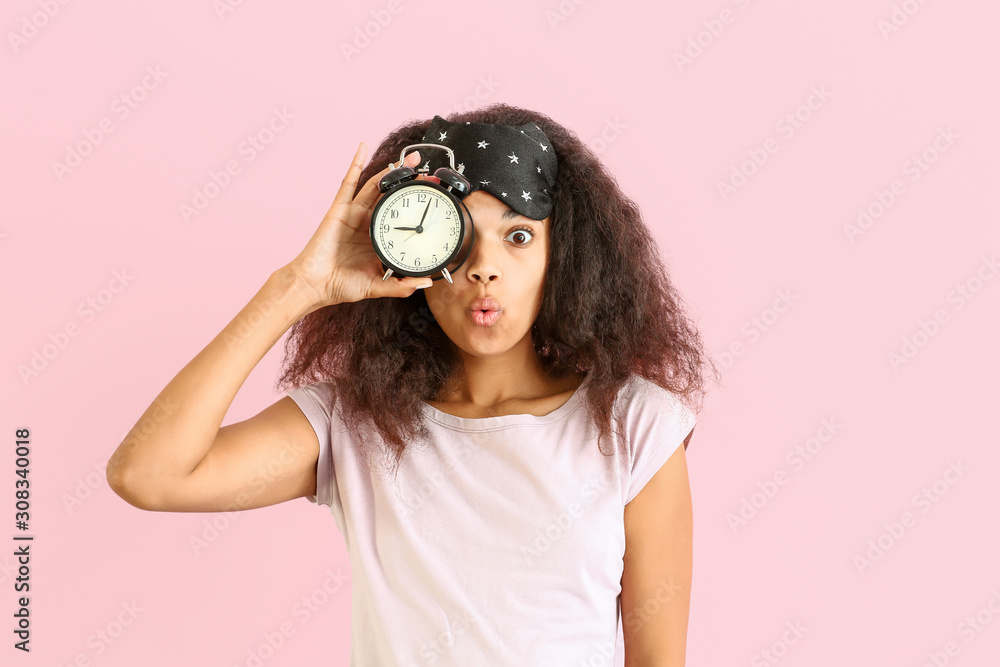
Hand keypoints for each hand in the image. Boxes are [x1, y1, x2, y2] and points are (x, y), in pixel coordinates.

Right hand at [281, 143, 433, 307]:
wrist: (314, 285)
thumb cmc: (341, 286)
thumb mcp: (376, 287)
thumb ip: (400, 286)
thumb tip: (425, 281)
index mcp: (378, 238)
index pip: (401, 216)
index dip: (415, 205)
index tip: (434, 195)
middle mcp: (367, 223)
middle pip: (391, 196)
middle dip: (409, 182)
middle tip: (427, 170)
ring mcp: (353, 214)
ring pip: (375, 186)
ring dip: (391, 170)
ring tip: (409, 158)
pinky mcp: (339, 209)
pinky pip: (348, 183)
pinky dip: (355, 164)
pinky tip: (363, 148)